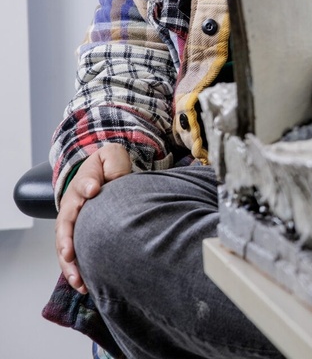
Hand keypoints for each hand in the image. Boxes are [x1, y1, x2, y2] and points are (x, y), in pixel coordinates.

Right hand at [54, 143, 131, 293]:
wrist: (100, 176)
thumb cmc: (108, 168)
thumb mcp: (112, 157)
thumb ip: (112, 163)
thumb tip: (98, 186)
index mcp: (83, 185)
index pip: (83, 185)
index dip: (87, 186)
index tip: (94, 189)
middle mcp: (73, 207)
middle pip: (66, 225)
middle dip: (66, 240)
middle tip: (69, 253)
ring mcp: (72, 226)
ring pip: (65, 248)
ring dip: (70, 265)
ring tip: (78, 280)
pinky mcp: (78, 239)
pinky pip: (73, 258)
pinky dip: (77, 272)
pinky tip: (84, 286)